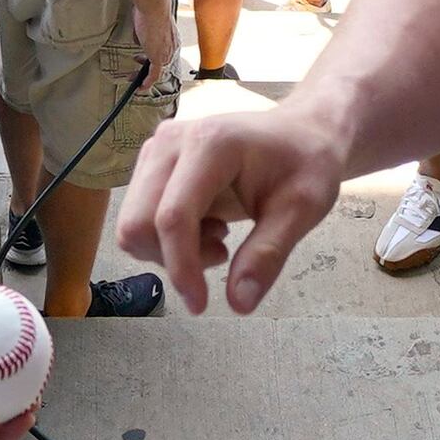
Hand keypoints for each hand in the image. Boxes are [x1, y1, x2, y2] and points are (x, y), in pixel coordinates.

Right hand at [108, 102, 346, 315]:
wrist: (299, 134)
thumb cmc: (305, 165)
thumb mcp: (302, 210)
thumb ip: (268, 255)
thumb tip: (239, 304)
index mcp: (210, 144)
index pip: (173, 216)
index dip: (181, 267)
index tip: (201, 305)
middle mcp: (171, 142)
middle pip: (139, 223)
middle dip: (175, 258)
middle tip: (222, 253)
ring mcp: (156, 151)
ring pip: (134, 225)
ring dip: (171, 250)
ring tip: (219, 235)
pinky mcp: (151, 164)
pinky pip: (139, 218)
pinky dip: (168, 239)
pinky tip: (206, 225)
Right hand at [129, 0, 180, 76]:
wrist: (154, 7)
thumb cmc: (151, 8)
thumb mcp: (146, 21)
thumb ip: (144, 32)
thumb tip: (139, 38)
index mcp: (172, 37)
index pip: (164, 51)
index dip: (153, 56)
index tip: (145, 58)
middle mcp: (172, 47)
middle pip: (161, 63)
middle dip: (147, 66)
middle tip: (138, 69)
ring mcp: (167, 53)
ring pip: (157, 70)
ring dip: (145, 75)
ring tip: (136, 78)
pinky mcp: (159, 58)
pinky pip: (154, 75)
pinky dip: (147, 82)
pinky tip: (141, 87)